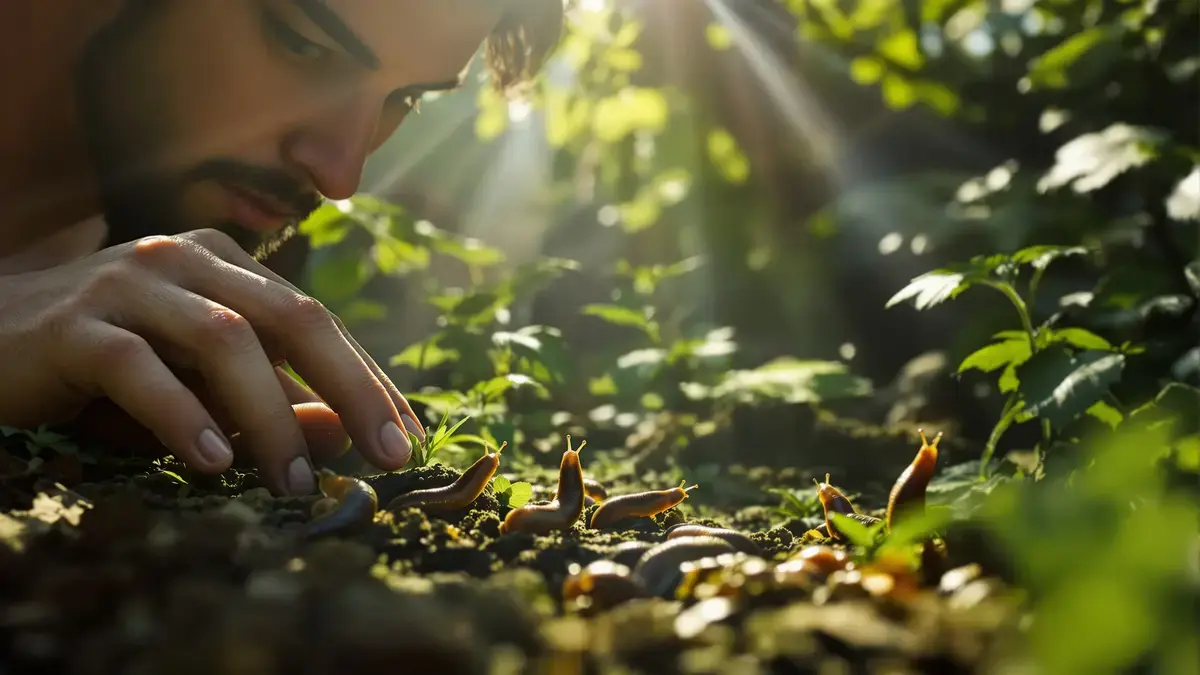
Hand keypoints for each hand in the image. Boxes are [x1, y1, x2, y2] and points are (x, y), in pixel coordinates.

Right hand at [0, 229, 423, 494]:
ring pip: (225, 341)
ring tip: (293, 481)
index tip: (408, 440)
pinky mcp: (73, 326)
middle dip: (352, 388)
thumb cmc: (104, 369)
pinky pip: (138, 368)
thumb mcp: (198, 388)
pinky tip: (210, 461)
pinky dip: (181, 416)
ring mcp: (127, 285)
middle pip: (293, 318)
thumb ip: (269, 401)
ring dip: (270, 416)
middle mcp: (184, 261)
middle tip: (388, 456)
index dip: (369, 380)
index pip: (317, 321)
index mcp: (224, 266)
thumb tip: (344, 433)